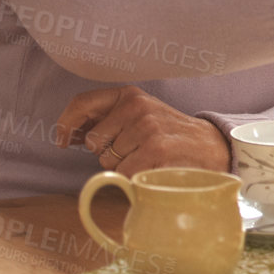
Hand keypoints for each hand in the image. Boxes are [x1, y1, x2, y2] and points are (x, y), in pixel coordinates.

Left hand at [54, 85, 231, 174]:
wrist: (212, 146)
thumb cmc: (170, 133)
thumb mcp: (141, 115)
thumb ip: (108, 119)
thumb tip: (67, 135)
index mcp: (130, 95)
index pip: (83, 103)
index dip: (66, 123)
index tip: (61, 140)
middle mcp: (136, 107)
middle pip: (92, 142)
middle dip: (106, 152)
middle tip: (134, 149)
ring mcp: (146, 129)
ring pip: (107, 161)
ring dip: (123, 166)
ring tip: (147, 158)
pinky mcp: (154, 151)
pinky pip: (124, 174)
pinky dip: (135, 178)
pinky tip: (153, 168)